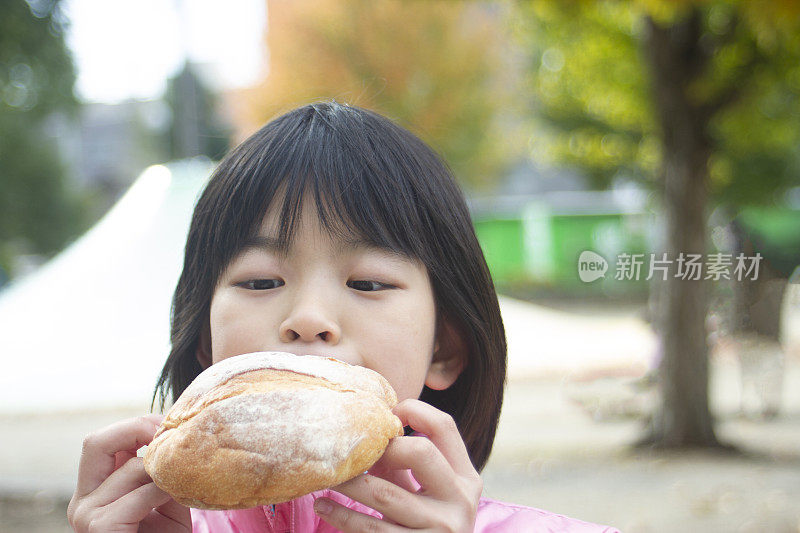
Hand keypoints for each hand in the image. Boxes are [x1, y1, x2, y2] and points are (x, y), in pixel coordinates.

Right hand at [67, 415, 190, 531]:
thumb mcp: (163, 497)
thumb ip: (158, 469)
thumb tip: (173, 433)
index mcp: (94, 489)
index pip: (103, 442)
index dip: (136, 425)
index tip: (167, 423)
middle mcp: (83, 500)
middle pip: (95, 443)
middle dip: (135, 429)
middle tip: (166, 433)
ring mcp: (87, 515)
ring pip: (129, 468)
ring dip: (163, 469)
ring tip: (181, 477)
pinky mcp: (101, 529)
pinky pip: (138, 496)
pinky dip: (162, 491)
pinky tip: (175, 494)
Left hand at [314, 399, 482, 531]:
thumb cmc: (423, 525)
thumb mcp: (425, 493)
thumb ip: (405, 464)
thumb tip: (366, 429)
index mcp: (466, 479)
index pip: (445, 427)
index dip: (413, 410)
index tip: (384, 415)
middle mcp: (460, 502)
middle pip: (420, 452)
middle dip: (383, 447)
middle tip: (358, 454)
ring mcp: (439, 529)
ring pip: (384, 494)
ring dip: (348, 482)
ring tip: (325, 478)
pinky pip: (371, 528)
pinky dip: (341, 515)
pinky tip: (324, 506)